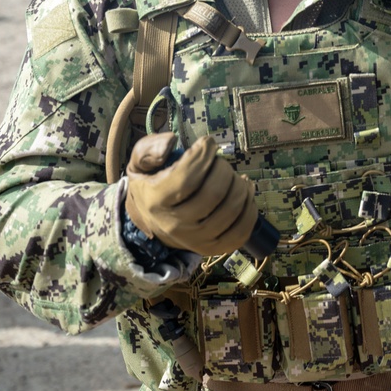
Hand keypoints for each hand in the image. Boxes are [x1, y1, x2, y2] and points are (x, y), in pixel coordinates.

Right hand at [124, 133, 257, 255]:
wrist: (154, 220)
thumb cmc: (153, 185)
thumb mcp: (140, 164)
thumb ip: (149, 149)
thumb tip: (171, 142)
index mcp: (156, 201)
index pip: (187, 179)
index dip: (203, 155)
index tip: (208, 143)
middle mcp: (175, 225)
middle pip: (214, 193)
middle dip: (224, 169)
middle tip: (219, 163)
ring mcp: (196, 241)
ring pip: (231, 210)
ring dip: (240, 186)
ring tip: (234, 178)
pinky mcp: (214, 248)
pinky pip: (242, 230)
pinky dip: (250, 208)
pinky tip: (244, 194)